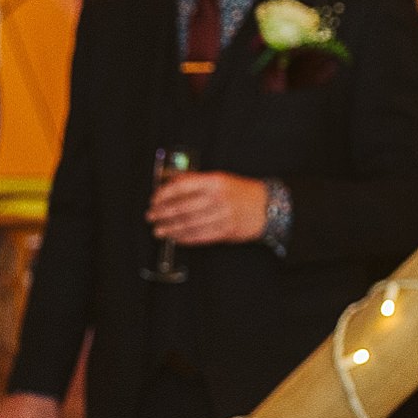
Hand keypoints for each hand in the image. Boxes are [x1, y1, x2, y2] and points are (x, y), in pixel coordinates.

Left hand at [147, 171, 268, 245]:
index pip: (182, 187)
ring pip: (188, 224)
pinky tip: (174, 237)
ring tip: (158, 230)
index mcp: (215, 182)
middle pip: (182, 207)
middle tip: (150, 217)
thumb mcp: (220, 179)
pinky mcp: (224, 231)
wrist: (267, 206)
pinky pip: (198, 236)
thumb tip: (169, 182)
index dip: (164, 194)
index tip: (153, 200)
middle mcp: (218, 198)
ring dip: (169, 228)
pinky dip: (183, 238)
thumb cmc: (239, 192)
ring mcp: (221, 216)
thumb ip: (195, 181)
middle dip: (162, 213)